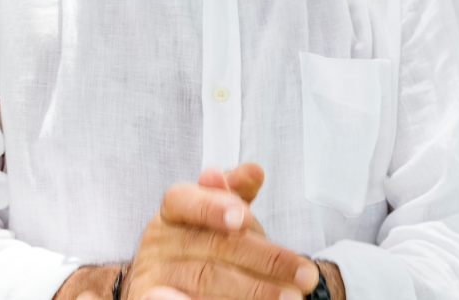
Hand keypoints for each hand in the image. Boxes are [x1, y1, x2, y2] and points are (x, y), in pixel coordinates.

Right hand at [126, 165, 318, 299]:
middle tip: (303, 276)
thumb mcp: (225, 218)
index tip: (245, 217)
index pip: (184, 200)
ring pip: (205, 281)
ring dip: (253, 290)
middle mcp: (158, 242)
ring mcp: (155, 277)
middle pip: (211, 246)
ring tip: (291, 297)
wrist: (181, 290)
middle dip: (264, 260)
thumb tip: (253, 171)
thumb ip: (237, 195)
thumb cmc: (208, 247)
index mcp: (172, 211)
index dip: (213, 206)